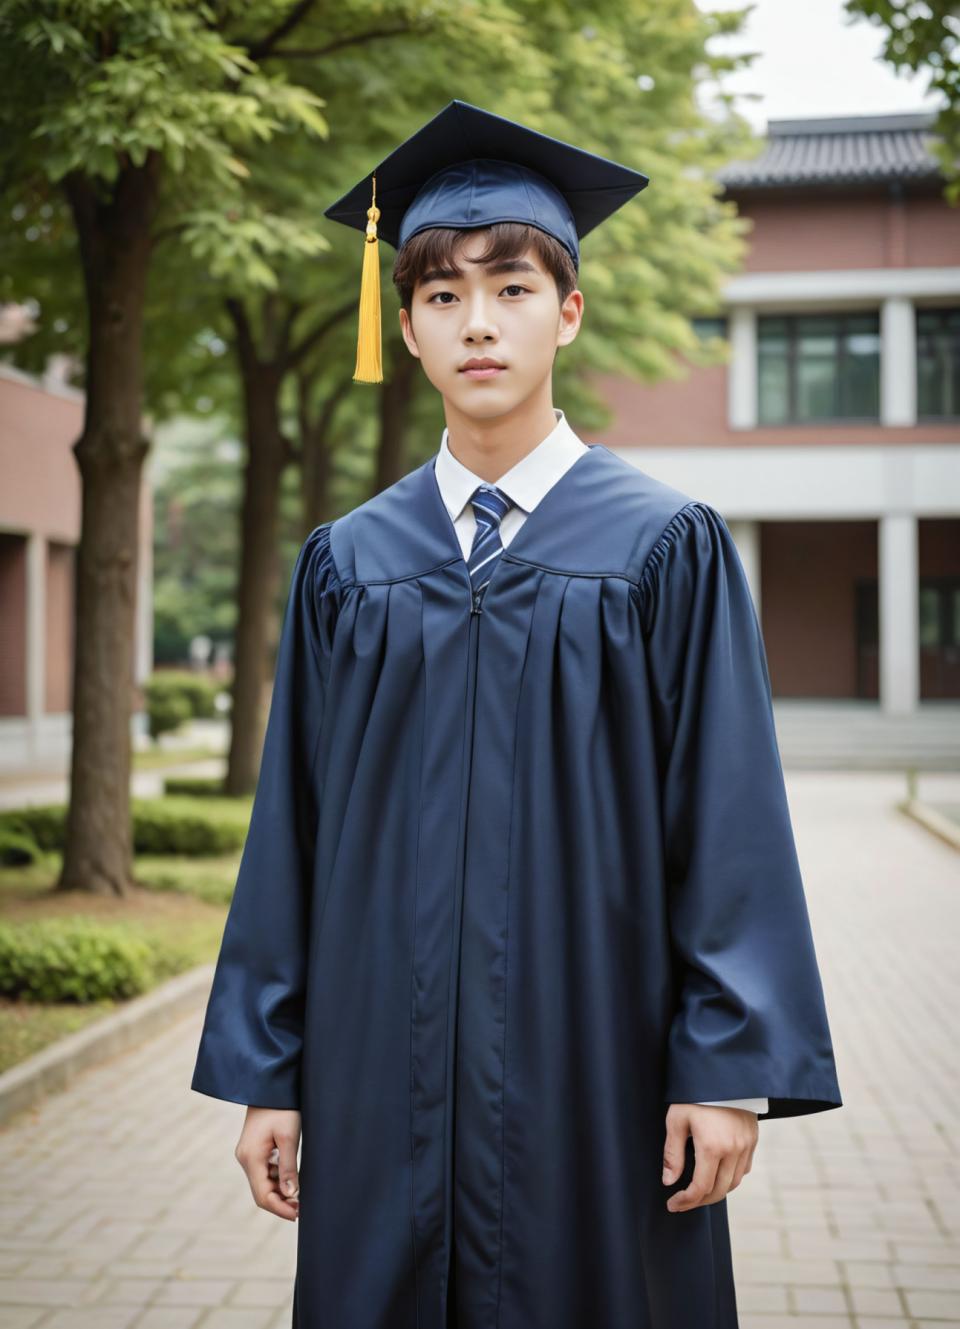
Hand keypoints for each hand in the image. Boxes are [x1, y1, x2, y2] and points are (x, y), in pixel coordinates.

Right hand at [235, 1106, 300, 1220]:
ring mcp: (248, 1154)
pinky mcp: (254, 1149)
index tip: (298, 1215)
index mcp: (251, 1158)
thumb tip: (292, 1194)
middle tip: (303, 1208)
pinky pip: (264, 1172)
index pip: (262, 1195)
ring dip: (280, 1192)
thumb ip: (289, 1167)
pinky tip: (293, 1181)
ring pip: (263, 1183)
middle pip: (261, 1191)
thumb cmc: (282, 1108)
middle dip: (281, 1202)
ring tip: (301, 1197)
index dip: (280, 1208)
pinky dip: (277, 1180)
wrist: (271, 1085)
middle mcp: (246, 1158)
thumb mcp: (289, 1137)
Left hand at [662, 1103, 756, 1212]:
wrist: (722, 1070)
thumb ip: (672, 1153)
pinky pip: (744, 1168)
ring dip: (716, 1191)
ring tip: (698, 1191)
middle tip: (683, 1202)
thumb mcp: (677, 1119)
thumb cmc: (694, 1093)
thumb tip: (669, 1182)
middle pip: (719, 1190)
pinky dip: (731, 1177)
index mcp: (712, 1146)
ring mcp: (746, 1145)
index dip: (686, 1201)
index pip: (701, 1188)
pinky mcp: (753, 1139)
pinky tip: (717, 1174)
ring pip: (734, 1182)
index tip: (672, 1204)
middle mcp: (733, 1150)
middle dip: (699, 1201)